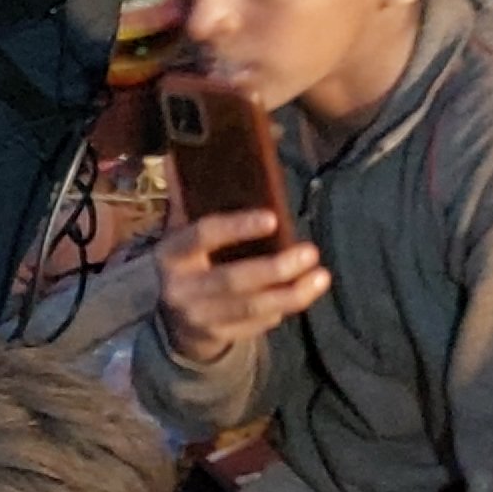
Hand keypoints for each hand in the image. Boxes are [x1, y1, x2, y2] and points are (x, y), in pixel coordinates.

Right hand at [153, 211, 329, 368]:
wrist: (174, 322)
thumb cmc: (190, 262)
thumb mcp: (181, 233)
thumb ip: (186, 199)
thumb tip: (178, 153)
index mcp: (171, 254)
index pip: (202, 236)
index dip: (237, 227)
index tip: (273, 218)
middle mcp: (180, 289)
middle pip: (232, 280)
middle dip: (275, 268)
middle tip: (311, 252)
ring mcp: (199, 318)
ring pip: (251, 307)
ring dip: (290, 293)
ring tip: (322, 276)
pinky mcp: (218, 338)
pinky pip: (256, 325)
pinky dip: (282, 309)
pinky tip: (304, 293)